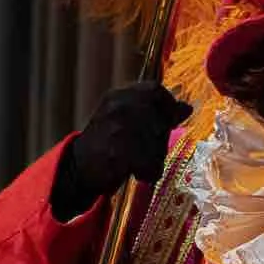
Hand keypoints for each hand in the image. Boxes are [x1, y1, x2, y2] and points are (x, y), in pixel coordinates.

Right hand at [52, 81, 191, 218]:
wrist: (76, 169)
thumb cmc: (106, 143)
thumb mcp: (127, 120)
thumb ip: (156, 112)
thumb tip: (187, 107)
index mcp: (118, 96)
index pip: (155, 90)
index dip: (168, 105)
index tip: (168, 122)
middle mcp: (118, 108)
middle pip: (161, 120)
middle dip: (160, 138)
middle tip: (146, 150)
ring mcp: (118, 129)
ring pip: (158, 144)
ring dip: (154, 159)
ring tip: (136, 162)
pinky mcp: (119, 153)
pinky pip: (151, 164)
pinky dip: (149, 173)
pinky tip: (136, 173)